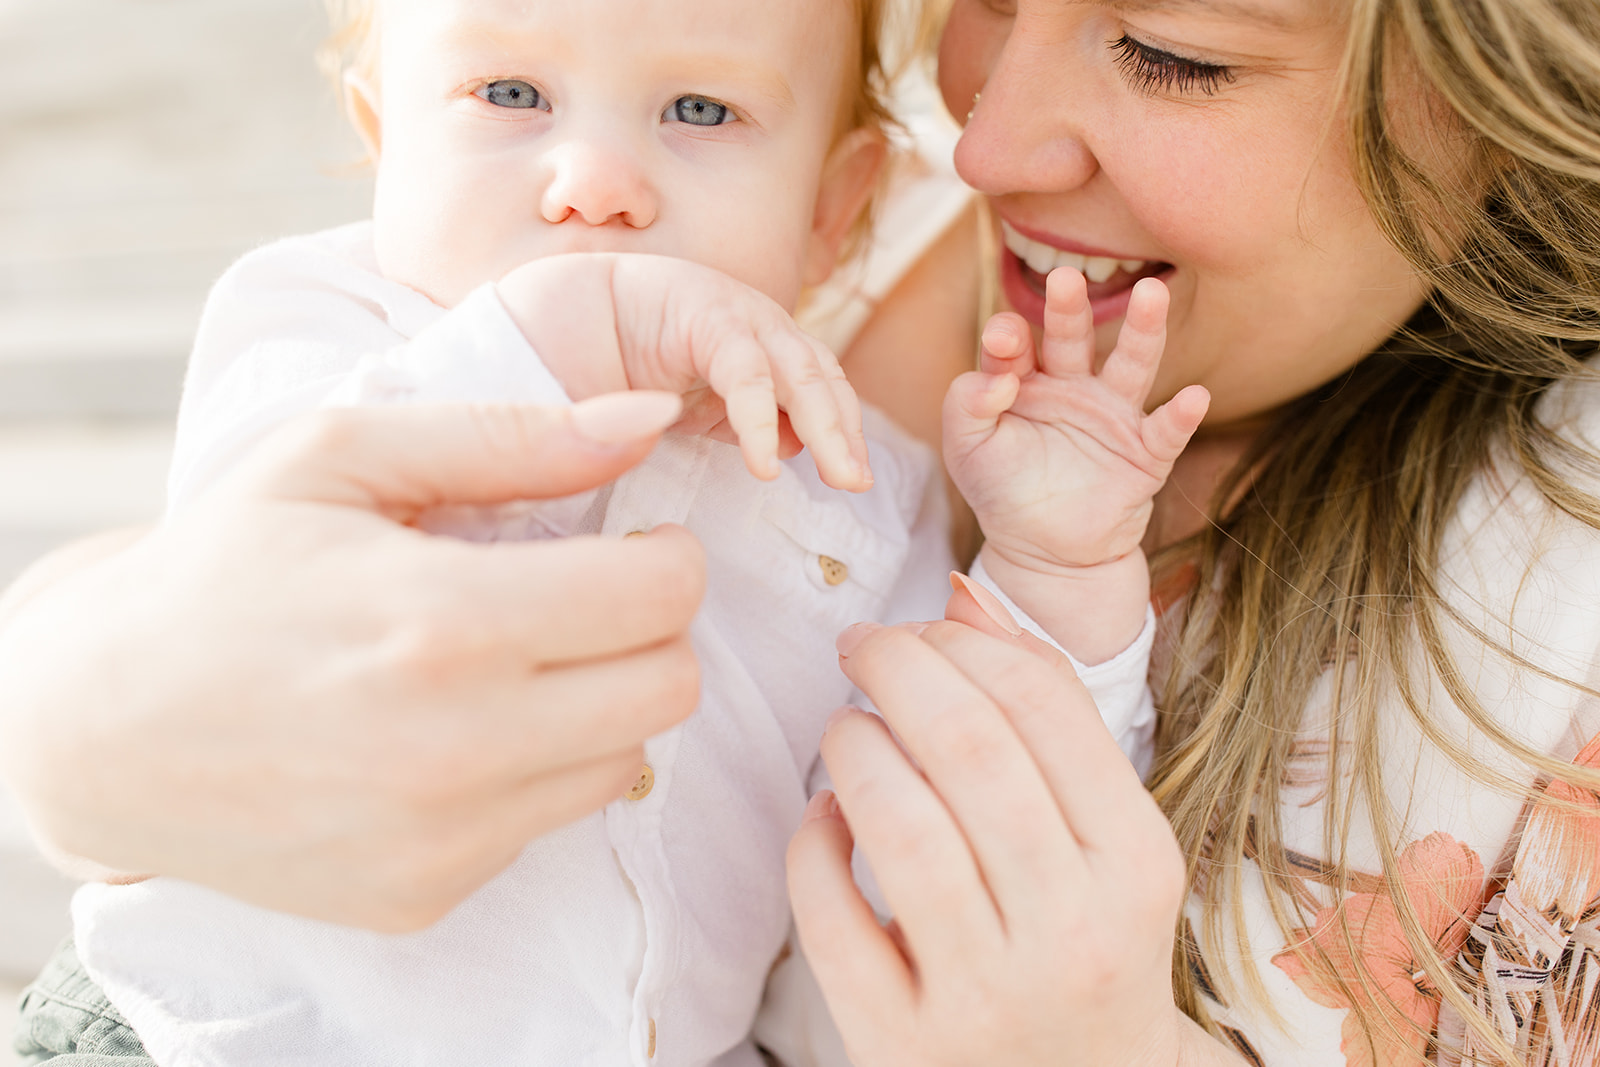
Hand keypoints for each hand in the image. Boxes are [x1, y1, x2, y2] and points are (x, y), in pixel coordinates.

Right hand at [0, 393, 704, 931]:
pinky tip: (456, 730)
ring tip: (511, 662)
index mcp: (445, 622)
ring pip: (625, 760)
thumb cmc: (224, 569)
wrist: (98, 727)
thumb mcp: (344, 458)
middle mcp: (457, 747)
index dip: (668, 555)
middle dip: (650, 630)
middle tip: (586, 600)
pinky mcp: (426, 894)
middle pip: (670, 687)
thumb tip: (645, 420)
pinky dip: (533, 769)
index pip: (663, 596)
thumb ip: (511, 436)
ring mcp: (444, 837)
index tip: (634, 542)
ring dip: (597, 702)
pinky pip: (547, 822)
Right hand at [499, 253, 870, 490]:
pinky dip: (760, 418)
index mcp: (762, 343)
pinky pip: (745, 371)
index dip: (842, 429)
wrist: (564, 311)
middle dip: (845, 432)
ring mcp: (737, 312)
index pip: (820, 386)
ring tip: (838, 477)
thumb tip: (793, 447)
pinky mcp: (706, 312)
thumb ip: (738, 422)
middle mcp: (759, 323)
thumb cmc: (626, 361)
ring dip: (826, 426)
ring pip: (800, 371)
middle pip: (821, 378)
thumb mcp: (694, 405)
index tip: (853, 480)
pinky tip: (767, 464)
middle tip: (857, 485)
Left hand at [786, 583, 1237, 1066]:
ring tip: (845, 730)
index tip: (920, 628)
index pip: (1043, 703)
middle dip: (896, 667)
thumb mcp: (1107, 842)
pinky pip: (831, 917)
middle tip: (861, 647)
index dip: (963, 641)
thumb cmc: (1089, 947)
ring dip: (853, 747)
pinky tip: (824, 816)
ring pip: (898, 824)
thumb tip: (967, 593)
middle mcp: (1070, 928)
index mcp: (1134, 863)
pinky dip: (811, 845)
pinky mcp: (901, 1040)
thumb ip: (1048, 721)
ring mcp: (985, 993)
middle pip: (967, 744)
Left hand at [943, 272, 1207, 657]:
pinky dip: (1181, 416)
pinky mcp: (1144, 454)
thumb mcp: (966, 449)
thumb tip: (997, 375)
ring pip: (1131, 365)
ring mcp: (1112, 416)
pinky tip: (1194, 396)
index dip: (1007, 339)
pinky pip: (1166, 431)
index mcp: (1025, 380)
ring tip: (1153, 293)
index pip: (1015, 345)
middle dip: (1069, 310)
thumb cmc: (1001, 490)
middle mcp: (1072, 386)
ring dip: (1143, 331)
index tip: (1002, 341)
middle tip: (1066, 277)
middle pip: (1072, 338)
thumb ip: (965, 405)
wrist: (1043, 552)